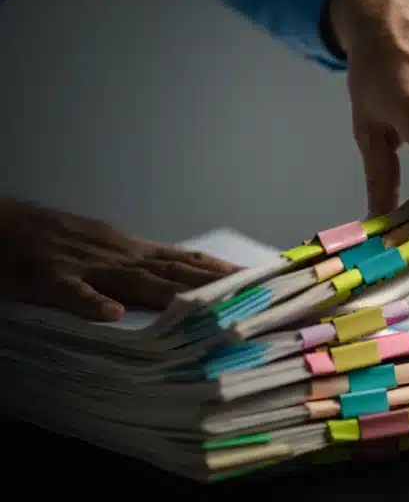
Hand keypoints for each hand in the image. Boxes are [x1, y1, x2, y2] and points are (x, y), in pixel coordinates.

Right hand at [0, 199, 240, 320]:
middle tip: (252, 294)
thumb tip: (178, 278)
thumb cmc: (55, 238)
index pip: (187, 260)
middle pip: (175, 272)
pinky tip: (111, 314)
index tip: (256, 279)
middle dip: (215, 284)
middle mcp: (119, 255)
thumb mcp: (106, 247)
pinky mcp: (49, 277)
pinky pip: (72, 292)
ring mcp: (86, 266)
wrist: (4, 223)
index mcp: (131, 250)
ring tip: (206, 306)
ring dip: (172, 294)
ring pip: (136, 281)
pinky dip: (91, 302)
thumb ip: (140, 265)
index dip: (221, 270)